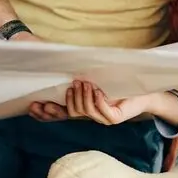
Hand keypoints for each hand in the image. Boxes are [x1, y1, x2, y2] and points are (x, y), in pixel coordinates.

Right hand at [28, 81, 156, 125]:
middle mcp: (90, 115)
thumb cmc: (117, 80)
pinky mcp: (115, 118)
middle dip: (67, 101)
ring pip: (84, 112)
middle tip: (70, 85)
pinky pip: (102, 112)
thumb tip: (53, 60)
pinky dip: (98, 100)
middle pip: (70, 113)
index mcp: (82, 106)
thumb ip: (74, 75)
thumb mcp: (92, 76)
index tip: (34, 105)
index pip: (59, 114)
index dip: (46, 112)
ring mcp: (102, 118)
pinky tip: (98, 90)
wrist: (143, 88)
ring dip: (83, 97)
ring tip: (85, 83)